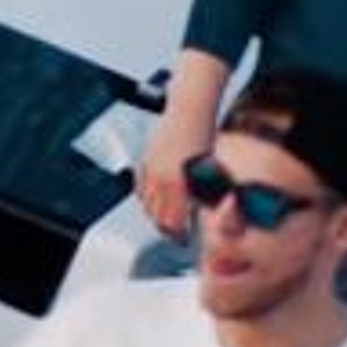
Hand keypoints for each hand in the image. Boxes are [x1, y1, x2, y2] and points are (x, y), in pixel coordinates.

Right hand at [135, 95, 212, 239]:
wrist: (190, 108)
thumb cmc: (204, 134)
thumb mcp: (207, 169)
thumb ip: (198, 194)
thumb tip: (194, 212)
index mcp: (180, 184)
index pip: (174, 222)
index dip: (178, 234)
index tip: (183, 238)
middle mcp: (163, 179)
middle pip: (157, 216)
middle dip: (166, 228)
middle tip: (174, 233)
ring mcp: (151, 169)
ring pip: (147, 204)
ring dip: (155, 214)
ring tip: (163, 219)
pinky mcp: (145, 159)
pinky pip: (140, 187)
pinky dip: (144, 196)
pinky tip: (151, 200)